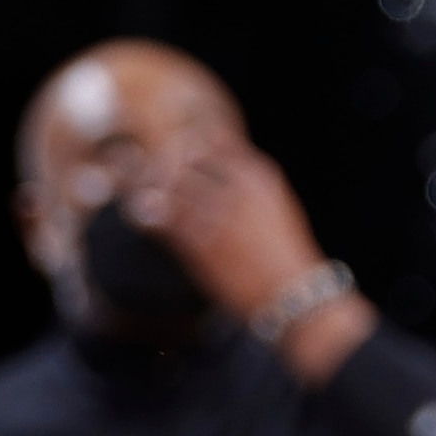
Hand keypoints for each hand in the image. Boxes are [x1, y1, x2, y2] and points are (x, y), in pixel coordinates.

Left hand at [125, 138, 368, 375]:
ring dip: (153, 189)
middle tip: (153, 175)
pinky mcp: (203, 244)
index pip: (215, 142)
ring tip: (143, 195)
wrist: (292, 293)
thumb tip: (218, 178)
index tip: (177, 155)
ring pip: (171, 187)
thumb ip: (249, 187)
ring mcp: (221, 215)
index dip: (189, 146)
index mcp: (260, 175)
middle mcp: (239, 189)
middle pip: (187, 159)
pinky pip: (166, 220)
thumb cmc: (284, 253)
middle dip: (165, 165)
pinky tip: (144, 217)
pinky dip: (149, 216)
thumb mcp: (275, 207)